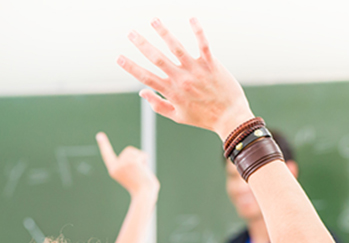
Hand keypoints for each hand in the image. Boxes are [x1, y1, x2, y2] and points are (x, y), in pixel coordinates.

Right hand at [97, 132, 158, 197]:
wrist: (143, 194)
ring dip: (141, 160)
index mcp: (114, 170)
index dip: (104, 144)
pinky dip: (146, 161)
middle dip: (136, 157)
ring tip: (141, 172)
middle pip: (129, 151)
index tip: (99, 135)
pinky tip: (144, 171)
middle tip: (138, 172)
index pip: (107, 155)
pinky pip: (142, 155)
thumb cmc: (141, 188)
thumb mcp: (135, 175)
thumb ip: (134, 166)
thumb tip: (143, 156)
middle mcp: (116, 166)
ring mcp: (123, 163)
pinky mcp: (132, 162)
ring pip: (135, 152)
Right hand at [118, 18, 253, 140]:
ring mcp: (196, 70)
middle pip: (157, 59)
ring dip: (164, 33)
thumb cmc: (202, 118)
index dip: (131, 67)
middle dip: (142, 45)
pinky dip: (197, 31)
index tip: (119, 58)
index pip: (146, 78)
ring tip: (154, 20)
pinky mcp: (211, 64)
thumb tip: (142, 93)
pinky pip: (203, 44)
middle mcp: (181, 79)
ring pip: (177, 48)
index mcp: (171, 92)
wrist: (230, 118)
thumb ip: (158, 105)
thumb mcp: (177, 116)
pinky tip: (191, 18)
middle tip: (131, 33)